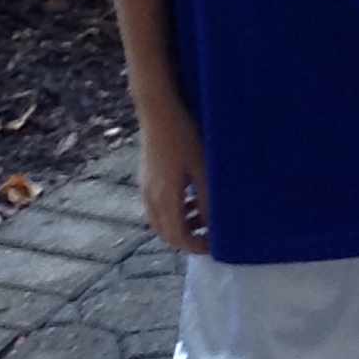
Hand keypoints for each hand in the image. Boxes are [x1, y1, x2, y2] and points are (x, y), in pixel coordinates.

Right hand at [137, 100, 211, 254]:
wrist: (157, 110)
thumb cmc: (184, 136)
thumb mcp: (203, 170)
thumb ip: (208, 201)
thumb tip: (214, 226)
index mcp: (166, 199)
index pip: (179, 238)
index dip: (197, 247)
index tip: (214, 247)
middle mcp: (151, 198)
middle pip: (166, 235)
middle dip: (187, 241)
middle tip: (209, 238)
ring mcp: (145, 188)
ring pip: (159, 222)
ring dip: (179, 226)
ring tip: (201, 217)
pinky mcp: (145, 178)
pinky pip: (156, 207)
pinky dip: (172, 212)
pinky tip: (188, 199)